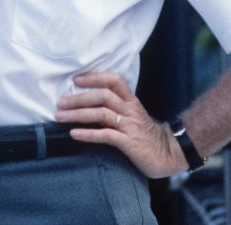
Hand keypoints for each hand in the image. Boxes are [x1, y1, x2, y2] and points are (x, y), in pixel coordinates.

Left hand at [55, 71, 187, 177]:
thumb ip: (116, 107)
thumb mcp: (132, 115)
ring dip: (78, 114)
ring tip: (60, 117)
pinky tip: (74, 133)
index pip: (114, 80)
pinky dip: (88, 133)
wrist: (170, 153)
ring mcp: (130, 126)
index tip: (75, 79)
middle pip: (103, 96)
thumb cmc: (146, 134)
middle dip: (79, 98)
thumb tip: (88, 102)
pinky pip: (106, 135)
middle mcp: (130, 110)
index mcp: (131, 101)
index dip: (95, 77)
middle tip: (60, 102)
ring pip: (102, 113)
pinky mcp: (129, 143)